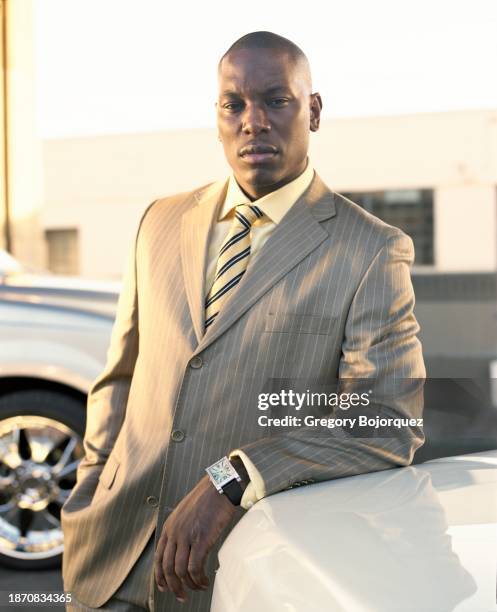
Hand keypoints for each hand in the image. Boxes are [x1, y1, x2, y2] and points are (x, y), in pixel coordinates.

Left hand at [154, 475, 236, 602]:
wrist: (219, 488)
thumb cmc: (206, 499)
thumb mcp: (184, 513)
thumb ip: (179, 529)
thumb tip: (182, 548)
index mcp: (169, 527)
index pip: (159, 557)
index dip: (160, 576)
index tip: (164, 587)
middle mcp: (175, 532)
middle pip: (167, 568)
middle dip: (173, 586)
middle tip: (182, 596)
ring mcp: (187, 536)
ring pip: (180, 571)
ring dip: (189, 585)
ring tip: (198, 588)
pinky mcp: (201, 540)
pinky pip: (195, 567)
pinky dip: (199, 579)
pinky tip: (205, 581)